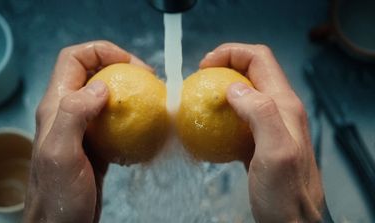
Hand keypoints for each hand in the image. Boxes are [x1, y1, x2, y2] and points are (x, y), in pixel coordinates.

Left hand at [23, 41, 150, 222]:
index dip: (102, 51)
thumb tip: (101, 87)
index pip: (74, 59)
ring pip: (106, 95)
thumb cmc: (58, 195)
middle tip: (148, 80)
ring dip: (129, 91)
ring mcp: (83, 128)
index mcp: (56, 106)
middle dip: (122, 67)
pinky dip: (132, 115)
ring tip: (151, 98)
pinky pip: (115, 119)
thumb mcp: (61, 153)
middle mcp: (67, 112)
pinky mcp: (96, 144)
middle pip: (93, 73)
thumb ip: (74, 115)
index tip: (131, 63)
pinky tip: (146, 125)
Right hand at [200, 43, 324, 221]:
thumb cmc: (285, 195)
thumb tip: (234, 89)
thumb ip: (260, 114)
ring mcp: (270, 126)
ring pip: (244, 93)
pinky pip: (239, 117)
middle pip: (251, 72)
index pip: (259, 59)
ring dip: (221, 90)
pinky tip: (208, 127)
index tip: (205, 66)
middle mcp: (280, 110)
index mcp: (285, 105)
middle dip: (223, 67)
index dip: (231, 53)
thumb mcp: (275, 153)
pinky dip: (221, 114)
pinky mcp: (259, 141)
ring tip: (200, 100)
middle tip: (199, 80)